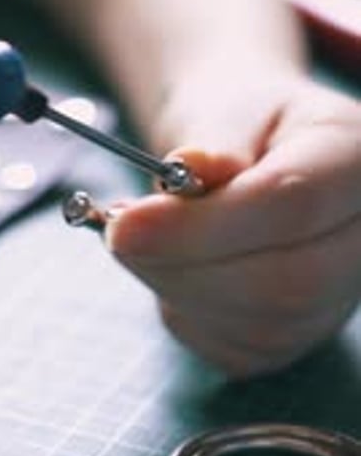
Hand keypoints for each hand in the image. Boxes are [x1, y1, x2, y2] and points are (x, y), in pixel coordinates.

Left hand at [106, 65, 360, 376]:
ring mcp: (341, 295)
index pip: (293, 204)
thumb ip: (212, 142)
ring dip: (177, 288)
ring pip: (261, 325)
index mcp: (358, 160)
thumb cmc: (244, 123)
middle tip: (118, 233)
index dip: (202, 226)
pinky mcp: (302, 334)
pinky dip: (187, 311)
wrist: (260, 152)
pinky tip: (173, 267)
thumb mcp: (228, 107)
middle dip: (184, 264)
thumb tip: (189, 172)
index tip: (125, 225)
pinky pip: (240, 348)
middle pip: (287, 280)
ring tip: (143, 239)